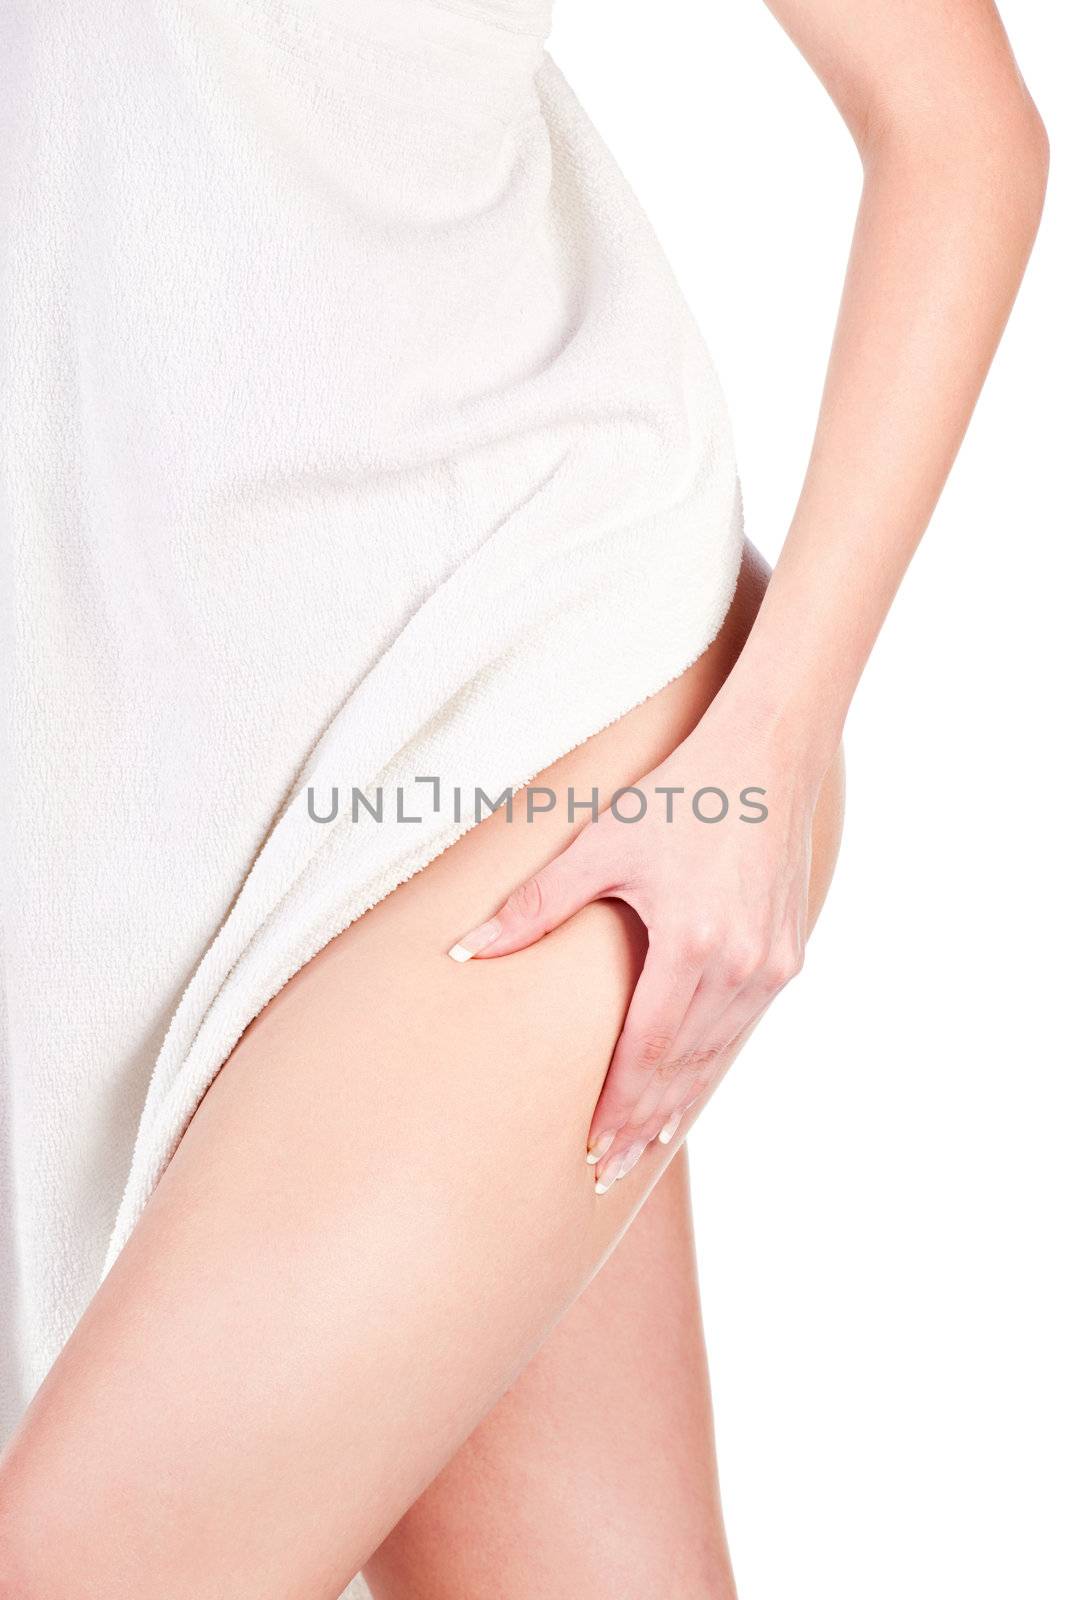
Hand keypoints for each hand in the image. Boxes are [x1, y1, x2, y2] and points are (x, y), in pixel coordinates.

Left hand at [448, 695, 827, 1192]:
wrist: (770, 757)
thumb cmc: (681, 795)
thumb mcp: (600, 843)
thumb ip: (534, 907)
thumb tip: (465, 951)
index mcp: (690, 944)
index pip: (645, 1052)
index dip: (616, 1105)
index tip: (588, 1148)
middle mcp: (740, 966)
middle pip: (683, 1068)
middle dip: (644, 1122)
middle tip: (608, 1169)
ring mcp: (772, 965)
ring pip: (716, 1056)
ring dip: (678, 1104)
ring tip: (643, 1147)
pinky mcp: (788, 955)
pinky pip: (741, 1028)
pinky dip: (710, 1065)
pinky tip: (688, 1089)